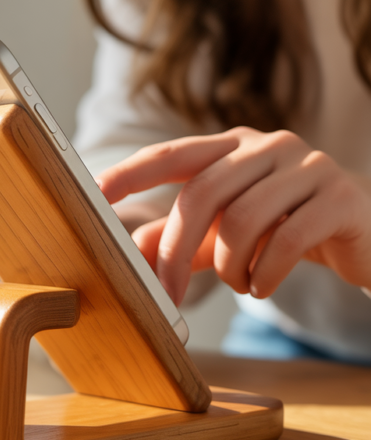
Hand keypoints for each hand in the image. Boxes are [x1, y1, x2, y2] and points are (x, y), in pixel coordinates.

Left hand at [97, 127, 370, 305]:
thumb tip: (125, 256)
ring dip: (230, 267)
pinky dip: (265, 274)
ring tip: (241, 283)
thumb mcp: (225, 237)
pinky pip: (286, 240)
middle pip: (202, 193)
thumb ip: (179, 241)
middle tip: (167, 293)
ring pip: (242, 219)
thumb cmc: (285, 231)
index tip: (96, 193)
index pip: (175, 153)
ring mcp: (307, 166)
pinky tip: (264, 286)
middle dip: (175, 250)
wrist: (363, 239)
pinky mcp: (339, 196)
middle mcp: (268, 145)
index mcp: (234, 147)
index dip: (133, 171)